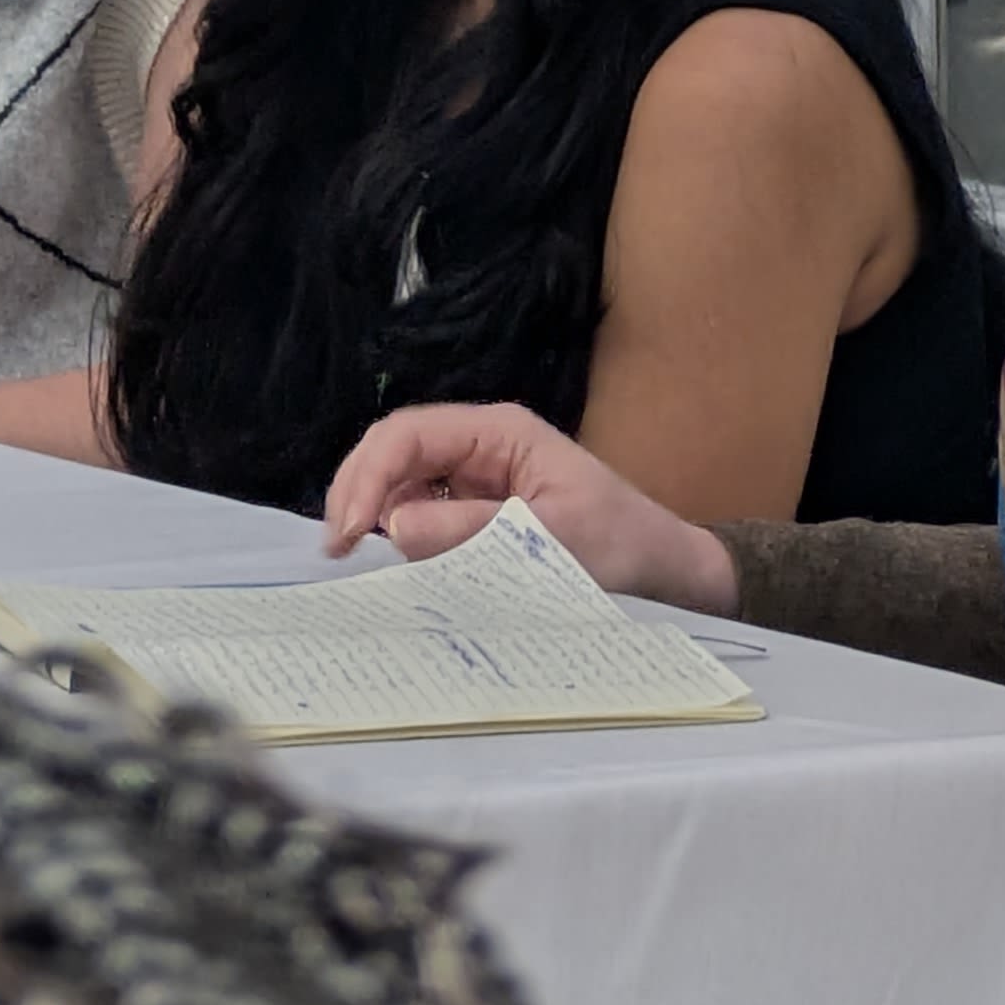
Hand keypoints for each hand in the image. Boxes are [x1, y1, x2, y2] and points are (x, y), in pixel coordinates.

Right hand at [321, 403, 739, 615]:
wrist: (667, 574)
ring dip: (374, 516)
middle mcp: (479, 444)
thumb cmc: (622, 545)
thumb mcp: (550, 540)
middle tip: (337, 551)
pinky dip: (398, 537)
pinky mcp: (475, 511)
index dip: (368, 475)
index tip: (350, 532)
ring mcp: (474, 477)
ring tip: (360, 563)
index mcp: (499, 430)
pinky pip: (420, 514)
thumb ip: (471, 531)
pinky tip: (394, 567)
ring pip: (399, 483)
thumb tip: (393, 525)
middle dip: (359, 493)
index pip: (408, 434)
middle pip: (393, 452)